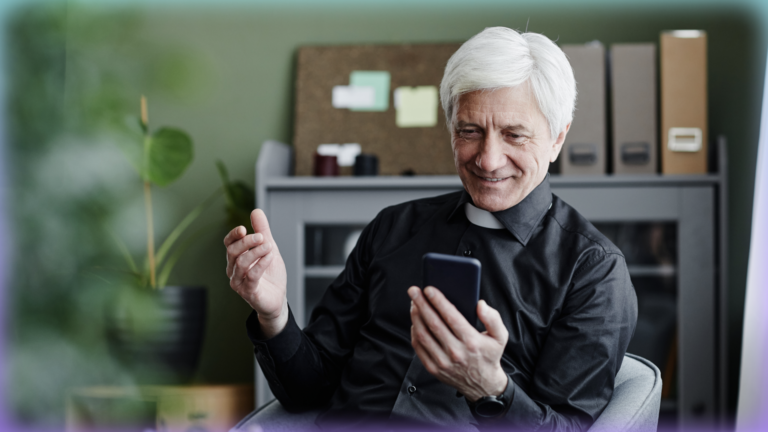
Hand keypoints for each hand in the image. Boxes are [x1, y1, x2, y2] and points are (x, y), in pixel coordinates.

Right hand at [224, 209, 287, 337]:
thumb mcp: (269, 248)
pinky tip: (270, 257)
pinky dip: (261, 264)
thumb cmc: (270, 274)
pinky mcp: (248, 292)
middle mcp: (233, 270)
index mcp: (236, 258)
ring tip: (269, 247)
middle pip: (232, 252)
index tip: (243, 228)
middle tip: (262, 237)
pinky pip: (252, 276)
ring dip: (256, 252)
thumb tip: (256, 211)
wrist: (277, 298)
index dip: (233, 235)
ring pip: (241, 263)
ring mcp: (239, 282)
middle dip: (246, 242)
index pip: (228, 244)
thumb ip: (263, 231)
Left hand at [408, 286, 508, 401]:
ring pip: (423, 335)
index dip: (438, 301)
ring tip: (414, 304)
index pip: (451, 317)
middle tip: (414, 291)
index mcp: (472, 342)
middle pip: (433, 323)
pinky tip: (415, 321)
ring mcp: (443, 362)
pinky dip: (415, 332)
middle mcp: (456, 352)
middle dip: (421, 304)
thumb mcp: (500, 337)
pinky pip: (419, 347)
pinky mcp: (434, 369)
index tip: (429, 289)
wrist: (483, 385)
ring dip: (416, 316)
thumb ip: (493, 318)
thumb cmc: (489, 356)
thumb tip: (480, 304)